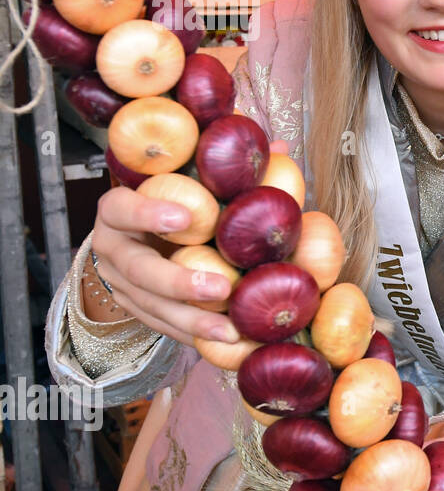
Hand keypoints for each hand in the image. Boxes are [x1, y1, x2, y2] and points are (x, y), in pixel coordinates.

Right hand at [89, 139, 291, 344]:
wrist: (131, 235)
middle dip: (179, 283)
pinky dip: (192, 335)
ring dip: (192, 322)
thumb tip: (284, 147)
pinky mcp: (134, 309)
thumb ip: (223, 168)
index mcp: (118, 210)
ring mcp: (118, 284)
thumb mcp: (186, 180)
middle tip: (221, 290)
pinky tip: (224, 343)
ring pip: (150, 307)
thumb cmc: (170, 199)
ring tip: (230, 331)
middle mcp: (111, 248)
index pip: (122, 208)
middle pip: (138, 270)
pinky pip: (161, 326)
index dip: (148, 212)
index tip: (186, 217)